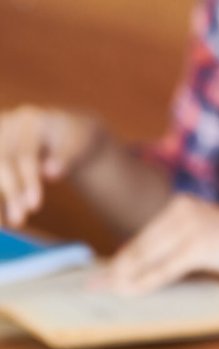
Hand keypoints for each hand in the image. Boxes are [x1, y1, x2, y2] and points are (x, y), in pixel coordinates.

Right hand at [0, 106, 104, 226]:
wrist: (62, 128)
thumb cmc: (74, 138)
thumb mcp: (78, 144)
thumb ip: (65, 158)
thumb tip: (51, 173)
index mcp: (32, 120)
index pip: (27, 154)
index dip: (29, 181)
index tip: (35, 207)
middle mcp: (9, 125)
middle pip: (4, 161)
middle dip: (11, 192)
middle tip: (19, 221)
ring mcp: (0, 136)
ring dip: (0, 196)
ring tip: (8, 225)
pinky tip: (2, 221)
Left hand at [106, 195, 218, 293]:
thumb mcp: (213, 241)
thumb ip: (184, 248)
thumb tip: (155, 268)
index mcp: (182, 206)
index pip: (145, 236)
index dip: (122, 258)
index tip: (103, 273)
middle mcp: (182, 210)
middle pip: (140, 245)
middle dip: (115, 268)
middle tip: (92, 286)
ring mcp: (191, 226)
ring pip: (148, 256)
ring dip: (124, 277)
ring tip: (105, 292)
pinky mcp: (201, 246)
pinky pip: (165, 268)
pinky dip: (146, 282)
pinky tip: (129, 292)